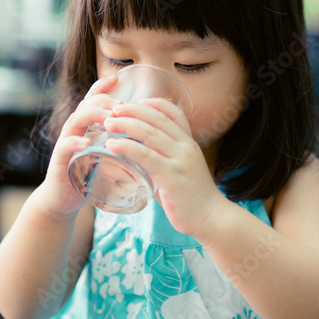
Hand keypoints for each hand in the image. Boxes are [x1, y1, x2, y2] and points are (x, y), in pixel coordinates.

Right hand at [38, 75, 119, 216]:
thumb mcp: (105, 155)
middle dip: (103, 100)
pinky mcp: (60, 161)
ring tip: (109, 118)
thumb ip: (119, 144)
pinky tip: (86, 142)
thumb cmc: (88, 176)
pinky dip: (74, 142)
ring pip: (75, 119)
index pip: (92, 99)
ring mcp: (66, 144)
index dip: (102, 87)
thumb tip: (147, 139)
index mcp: (86, 127)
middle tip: (121, 105)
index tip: (117, 78)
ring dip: (93, 116)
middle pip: (86, 104)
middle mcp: (74, 130)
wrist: (62, 200)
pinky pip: (64, 146)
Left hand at [102, 98, 226, 238]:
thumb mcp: (178, 171)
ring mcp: (180, 160)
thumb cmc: (190, 197)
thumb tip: (134, 161)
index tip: (136, 101)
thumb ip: (160, 162)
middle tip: (113, 108)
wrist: (210, 218)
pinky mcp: (172, 176)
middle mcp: (186, 147)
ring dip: (126, 124)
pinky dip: (127, 147)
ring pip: (150, 133)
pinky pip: (146, 156)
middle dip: (133, 110)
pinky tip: (112, 145)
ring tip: (108, 122)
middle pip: (157, 119)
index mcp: (189, 143)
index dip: (154, 104)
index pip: (174, 113)